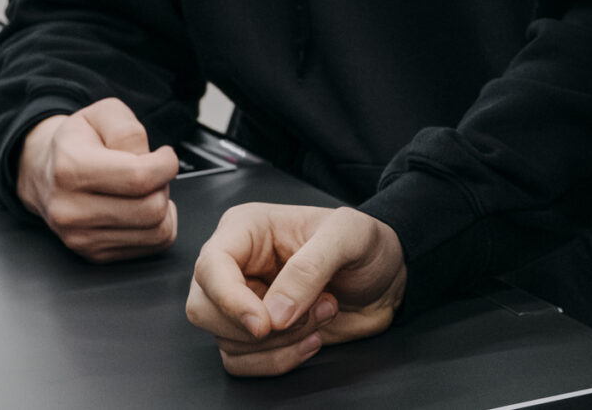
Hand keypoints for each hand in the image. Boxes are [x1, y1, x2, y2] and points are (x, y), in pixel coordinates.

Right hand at [15, 97, 179, 261]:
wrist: (43, 172)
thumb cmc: (78, 142)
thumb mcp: (102, 114)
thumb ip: (129, 129)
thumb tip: (147, 160)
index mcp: (71, 168)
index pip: (140, 178)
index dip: (166, 164)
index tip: (164, 156)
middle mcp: (70, 210)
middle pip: (152, 209)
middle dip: (164, 186)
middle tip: (152, 173)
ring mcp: (80, 238)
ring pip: (156, 232)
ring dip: (162, 207)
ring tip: (143, 191)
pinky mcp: (93, 254)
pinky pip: (151, 245)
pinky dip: (157, 226)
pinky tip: (139, 208)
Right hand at [186, 204, 405, 376]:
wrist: (387, 275)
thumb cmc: (365, 243)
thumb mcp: (348, 236)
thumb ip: (309, 268)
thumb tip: (273, 314)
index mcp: (246, 229)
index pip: (210, 266)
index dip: (229, 300)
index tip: (264, 324)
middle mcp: (235, 266)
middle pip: (204, 309)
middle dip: (261, 325)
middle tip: (312, 310)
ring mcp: (242, 303)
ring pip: (226, 340)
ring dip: (279, 343)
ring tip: (323, 313)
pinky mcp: (255, 334)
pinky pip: (242, 362)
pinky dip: (277, 361)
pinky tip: (313, 339)